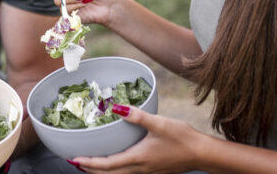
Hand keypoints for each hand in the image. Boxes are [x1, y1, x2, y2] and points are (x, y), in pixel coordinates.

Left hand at [70, 105, 201, 173]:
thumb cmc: (182, 138)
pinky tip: (116, 161)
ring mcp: (147, 171)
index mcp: (138, 158)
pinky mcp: (153, 169)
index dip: (90, 163)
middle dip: (91, 170)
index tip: (75, 159)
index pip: (108, 165)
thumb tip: (117, 108)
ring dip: (103, 171)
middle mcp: (140, 168)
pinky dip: (116, 169)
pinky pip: (129, 172)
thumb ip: (137, 116)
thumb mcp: (159, 123)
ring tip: (91, 164)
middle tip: (76, 163)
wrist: (202, 153)